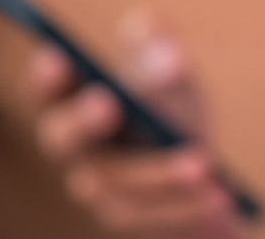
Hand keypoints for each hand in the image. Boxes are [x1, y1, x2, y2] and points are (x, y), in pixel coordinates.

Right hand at [27, 11, 242, 237]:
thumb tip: (168, 59)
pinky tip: (219, 197)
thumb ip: (164, 46)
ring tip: (203, 164)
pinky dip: (184, 207)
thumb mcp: (174, 70)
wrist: (202, 165)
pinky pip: (149, 217)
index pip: (48, 92)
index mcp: (78, 102)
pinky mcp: (127, 217)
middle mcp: (77, 149)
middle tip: (108, 104)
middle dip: (80, 120)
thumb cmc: (174, 105)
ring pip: (115, 183)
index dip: (45, 78)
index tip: (56, 56)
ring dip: (158, 173)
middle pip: (62, 139)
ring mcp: (98, 187)